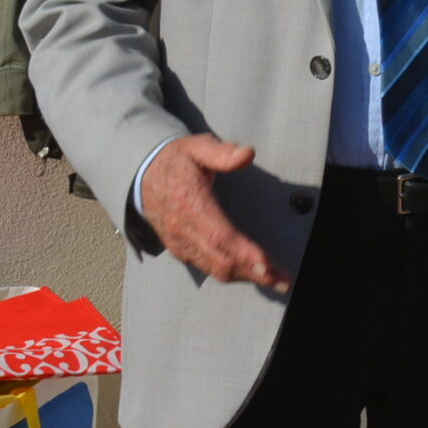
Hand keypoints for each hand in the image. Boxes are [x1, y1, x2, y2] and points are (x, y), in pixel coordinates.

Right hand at [138, 135, 287, 290]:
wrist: (143, 174)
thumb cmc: (177, 160)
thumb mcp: (197, 146)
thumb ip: (222, 152)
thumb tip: (247, 154)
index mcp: (189, 202)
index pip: (219, 235)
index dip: (243, 252)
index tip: (266, 264)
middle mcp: (182, 228)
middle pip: (220, 259)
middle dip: (253, 272)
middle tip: (283, 280)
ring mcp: (179, 242)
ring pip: (214, 267)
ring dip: (246, 277)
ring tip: (275, 280)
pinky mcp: (180, 249)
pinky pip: (207, 267)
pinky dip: (231, 273)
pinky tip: (250, 273)